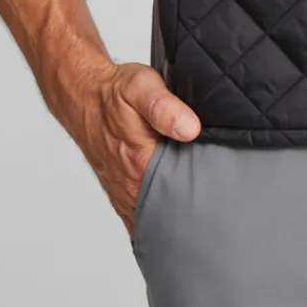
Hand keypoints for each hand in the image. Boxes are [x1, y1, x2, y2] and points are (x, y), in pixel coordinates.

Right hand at [74, 60, 201, 235]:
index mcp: (140, 162)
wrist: (84, 96)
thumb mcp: (142, 87)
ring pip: (153, 219)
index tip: (222, 196)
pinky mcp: (120, 192)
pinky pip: (139, 218)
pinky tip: (173, 215)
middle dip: (192, 214)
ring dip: (174, 219)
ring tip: (200, 214)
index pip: (179, 196)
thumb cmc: (114, 92)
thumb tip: (190, 128)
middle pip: (168, 213)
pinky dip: (156, 219)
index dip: (202, 198)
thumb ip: (165, 108)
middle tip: (217, 207)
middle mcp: (130, 184)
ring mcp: (124, 192)